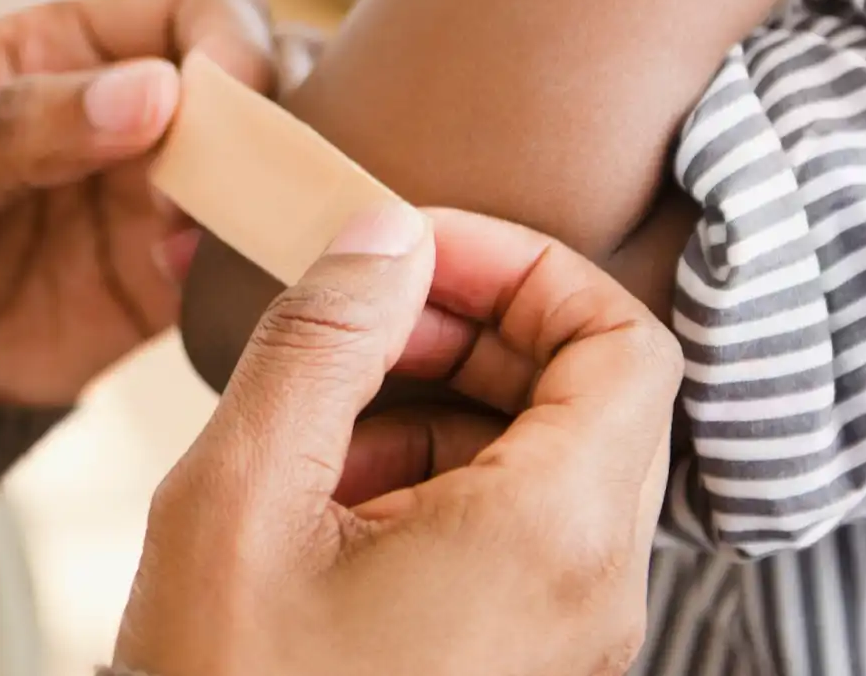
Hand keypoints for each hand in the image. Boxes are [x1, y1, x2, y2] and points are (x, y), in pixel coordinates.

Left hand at [0, 0, 295, 406]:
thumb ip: (16, 134)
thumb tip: (153, 93)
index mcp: (65, 51)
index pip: (201, 15)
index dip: (237, 52)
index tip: (233, 112)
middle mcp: (129, 112)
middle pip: (265, 84)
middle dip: (281, 127)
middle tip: (250, 191)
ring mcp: (158, 199)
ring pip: (274, 170)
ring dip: (284, 201)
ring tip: (238, 249)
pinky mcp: (169, 284)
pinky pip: (253, 261)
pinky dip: (272, 271)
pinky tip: (232, 299)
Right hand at [115, 205, 683, 675]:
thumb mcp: (241, 498)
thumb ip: (320, 344)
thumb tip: (383, 234)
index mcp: (554, 536)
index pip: (625, 340)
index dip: (523, 265)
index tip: (410, 253)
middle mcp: (595, 593)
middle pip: (595, 398)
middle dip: (474, 331)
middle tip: (357, 318)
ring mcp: (569, 643)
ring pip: (552, 467)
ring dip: (444, 408)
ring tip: (320, 424)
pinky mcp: (525, 671)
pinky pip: (521, 541)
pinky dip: (438, 487)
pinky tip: (328, 504)